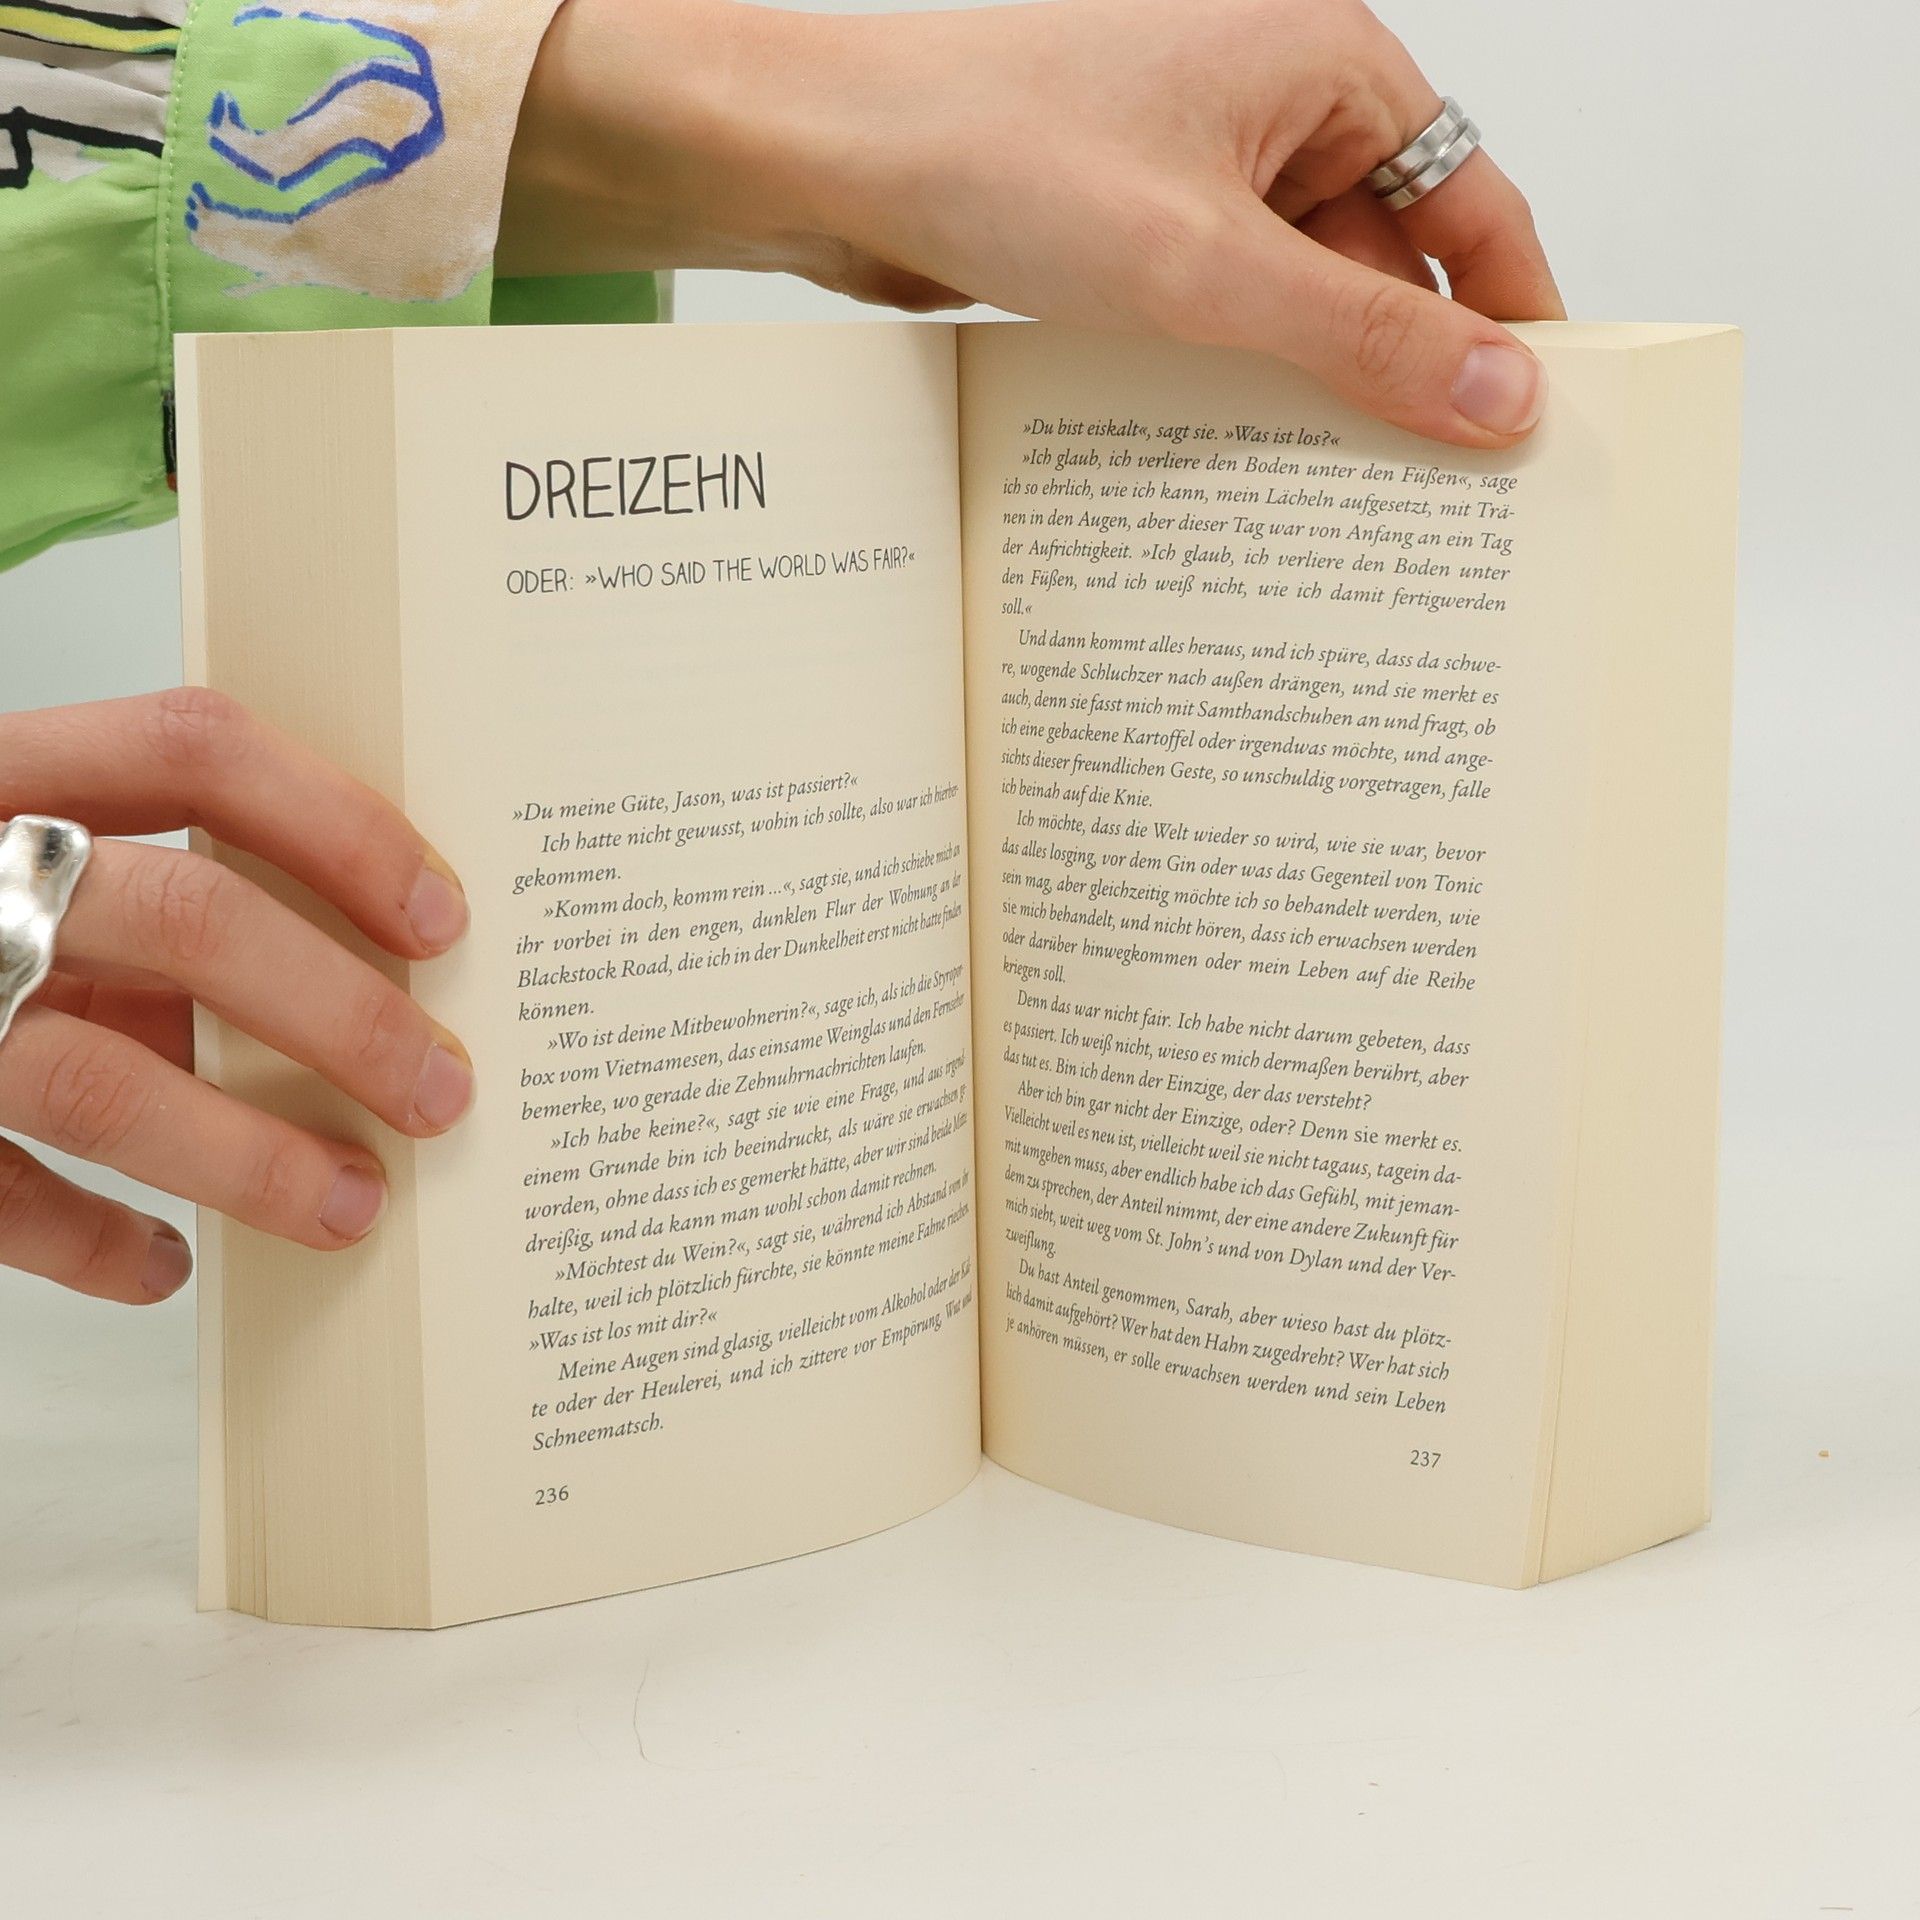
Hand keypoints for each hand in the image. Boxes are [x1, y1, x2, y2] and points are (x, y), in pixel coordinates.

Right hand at [0, 691, 474, 1305]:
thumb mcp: (13, 862)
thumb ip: (135, 899)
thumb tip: (342, 989)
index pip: (193, 745)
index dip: (338, 823)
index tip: (444, 918)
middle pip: (186, 913)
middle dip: (342, 1012)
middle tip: (445, 1090)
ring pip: (98, 1078)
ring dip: (250, 1154)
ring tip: (353, 1206)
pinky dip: (94, 1243)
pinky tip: (165, 1265)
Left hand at [502, 0, 1563, 447]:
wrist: (829, 158)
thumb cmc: (1000, 157)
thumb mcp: (1211, 268)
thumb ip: (1365, 338)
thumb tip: (1506, 396)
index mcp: (1328, 67)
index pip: (1474, 204)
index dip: (1513, 317)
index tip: (1538, 427)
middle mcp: (1273, 108)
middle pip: (1387, 262)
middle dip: (1402, 374)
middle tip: (1432, 503)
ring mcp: (1199, 169)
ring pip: (1296, 299)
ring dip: (1309, 391)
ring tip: (1336, 505)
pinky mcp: (1135, 227)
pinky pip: (1220, 312)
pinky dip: (1232, 381)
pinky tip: (1235, 466)